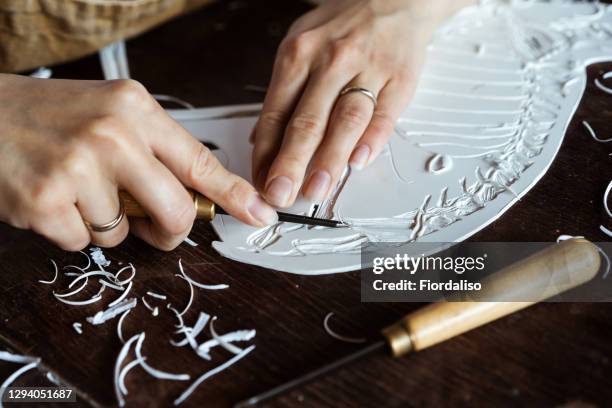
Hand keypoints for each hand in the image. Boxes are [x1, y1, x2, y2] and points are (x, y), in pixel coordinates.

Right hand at [0, 75, 276, 250]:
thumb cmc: (51, 117)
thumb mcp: (112, 116)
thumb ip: (154, 154)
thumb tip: (193, 200)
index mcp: (135, 110)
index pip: (200, 161)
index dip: (235, 194)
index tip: (260, 213)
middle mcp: (112, 135)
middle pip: (175, 211)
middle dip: (170, 230)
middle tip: (154, 226)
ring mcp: (77, 168)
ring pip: (122, 232)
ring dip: (105, 223)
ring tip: (77, 188)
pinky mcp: (45, 201)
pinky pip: (82, 242)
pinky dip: (71, 230)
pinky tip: (54, 198)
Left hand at [252, 0, 471, 207]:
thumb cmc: (343, 27)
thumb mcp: (300, 45)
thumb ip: (283, 94)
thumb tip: (261, 139)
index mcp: (299, 54)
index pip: (276, 113)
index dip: (266, 152)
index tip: (260, 180)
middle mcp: (331, 61)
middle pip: (308, 120)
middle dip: (292, 163)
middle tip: (282, 193)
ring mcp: (368, 69)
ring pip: (345, 120)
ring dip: (329, 159)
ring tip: (317, 188)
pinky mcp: (400, 78)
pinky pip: (384, 114)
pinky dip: (372, 140)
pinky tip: (359, 161)